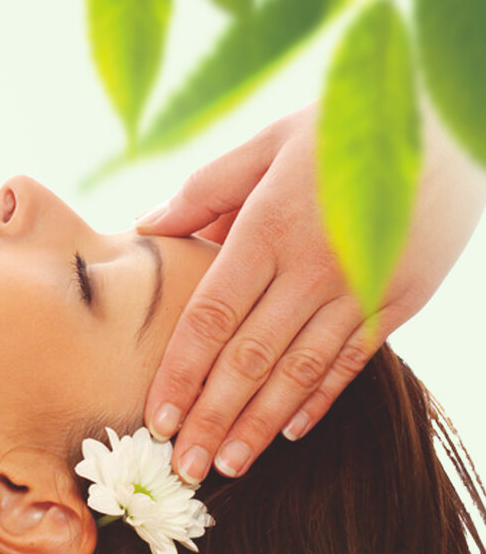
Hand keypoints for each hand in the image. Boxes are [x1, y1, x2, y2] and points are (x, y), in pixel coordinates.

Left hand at [134, 101, 485, 483]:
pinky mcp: (399, 298)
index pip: (211, 318)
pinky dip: (319, 398)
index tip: (157, 415)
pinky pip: (352, 359)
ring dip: (261, 423)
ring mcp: (360, 288)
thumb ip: (206, 190)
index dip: (182, 372)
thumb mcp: (267, 144)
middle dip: (213, 417)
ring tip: (229, 464)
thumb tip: (145, 225)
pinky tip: (289, 430)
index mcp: (267, 230)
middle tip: (183, 464)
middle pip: (251, 358)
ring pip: (301, 371)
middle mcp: (312, 268)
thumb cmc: (340, 130)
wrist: (445, 127)